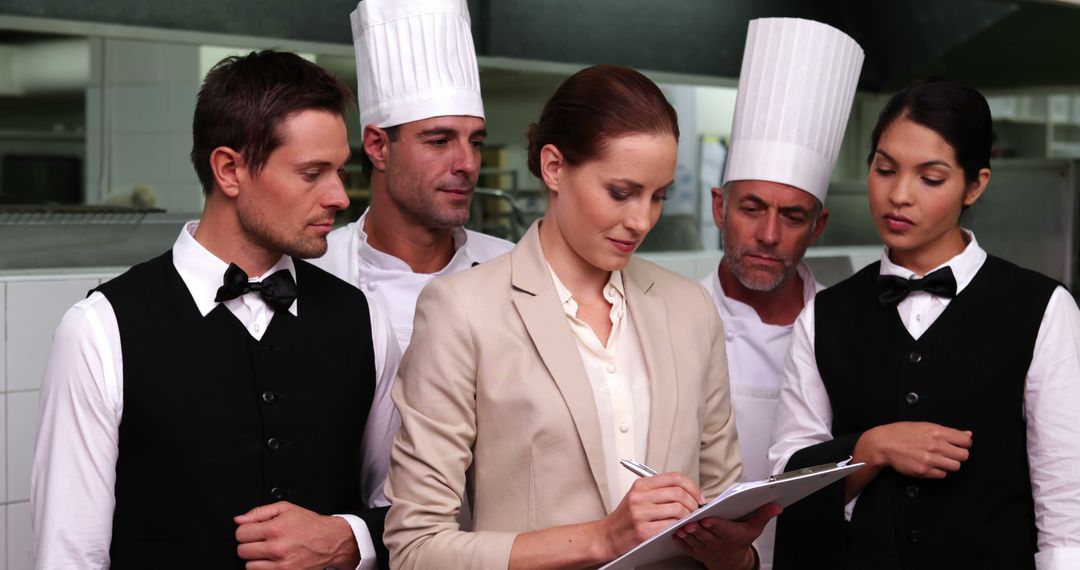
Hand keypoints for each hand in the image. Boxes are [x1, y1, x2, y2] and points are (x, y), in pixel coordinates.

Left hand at [234, 501, 359, 569]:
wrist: (330, 541)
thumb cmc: (309, 524)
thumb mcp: (285, 509)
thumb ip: (259, 512)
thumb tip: (239, 520)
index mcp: (275, 529)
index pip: (240, 533)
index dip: (245, 531)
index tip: (253, 531)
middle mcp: (276, 548)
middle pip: (242, 551)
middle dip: (249, 545)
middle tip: (261, 541)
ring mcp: (281, 565)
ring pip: (249, 566)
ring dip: (256, 559)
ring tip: (268, 551)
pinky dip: (265, 568)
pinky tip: (273, 561)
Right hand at [598, 472, 703, 559]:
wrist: (608, 535)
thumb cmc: (626, 518)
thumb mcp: (639, 496)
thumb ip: (661, 491)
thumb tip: (690, 492)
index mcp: (642, 484)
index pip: (675, 478)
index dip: (692, 487)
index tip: (698, 497)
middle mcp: (640, 496)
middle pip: (679, 493)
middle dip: (694, 503)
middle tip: (696, 510)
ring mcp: (640, 513)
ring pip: (678, 509)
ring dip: (689, 516)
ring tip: (688, 520)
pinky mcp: (643, 530)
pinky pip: (670, 526)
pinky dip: (679, 527)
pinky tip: (679, 528)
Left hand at [672, 503, 780, 569]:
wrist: (731, 560)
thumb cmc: (740, 541)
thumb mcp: (754, 528)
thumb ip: (763, 515)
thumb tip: (776, 506)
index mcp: (730, 535)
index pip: (721, 529)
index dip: (714, 525)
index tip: (707, 519)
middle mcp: (716, 542)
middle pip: (705, 535)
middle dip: (697, 529)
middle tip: (689, 523)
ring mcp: (704, 548)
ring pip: (694, 541)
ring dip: (686, 535)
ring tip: (680, 527)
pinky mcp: (695, 551)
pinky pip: (686, 547)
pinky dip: (680, 541)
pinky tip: (674, 534)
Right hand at [861, 421, 972, 478]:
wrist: (883, 443)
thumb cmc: (901, 433)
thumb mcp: (925, 426)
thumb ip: (948, 431)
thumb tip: (967, 434)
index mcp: (937, 432)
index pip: (965, 441)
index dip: (965, 443)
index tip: (960, 444)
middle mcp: (935, 445)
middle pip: (964, 455)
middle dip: (958, 455)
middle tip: (950, 453)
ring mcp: (929, 459)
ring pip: (955, 466)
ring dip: (949, 464)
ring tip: (939, 459)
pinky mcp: (923, 471)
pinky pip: (942, 475)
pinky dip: (939, 471)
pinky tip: (931, 464)